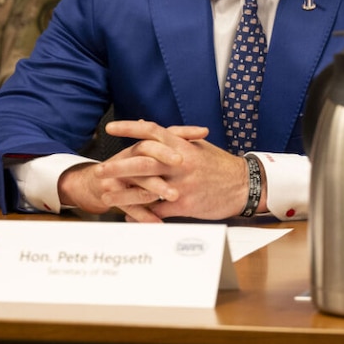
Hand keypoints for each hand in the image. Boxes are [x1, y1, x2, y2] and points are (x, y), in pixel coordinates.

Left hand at [56, 120, 248, 222]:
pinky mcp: (185, 204)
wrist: (244, 185)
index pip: (152, 131)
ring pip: (146, 188)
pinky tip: (128, 217)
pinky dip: (141, 214)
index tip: (111, 127)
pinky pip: (157, 211)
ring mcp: (182, 184)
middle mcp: (181, 163)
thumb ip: (174, 137)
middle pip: (143, 161)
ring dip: (123, 193)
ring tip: (106, 196)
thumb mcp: (198, 146)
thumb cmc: (220, 165)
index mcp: (183, 146)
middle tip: (99, 171)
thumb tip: (146, 126)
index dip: (130, 128)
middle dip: (118, 166)